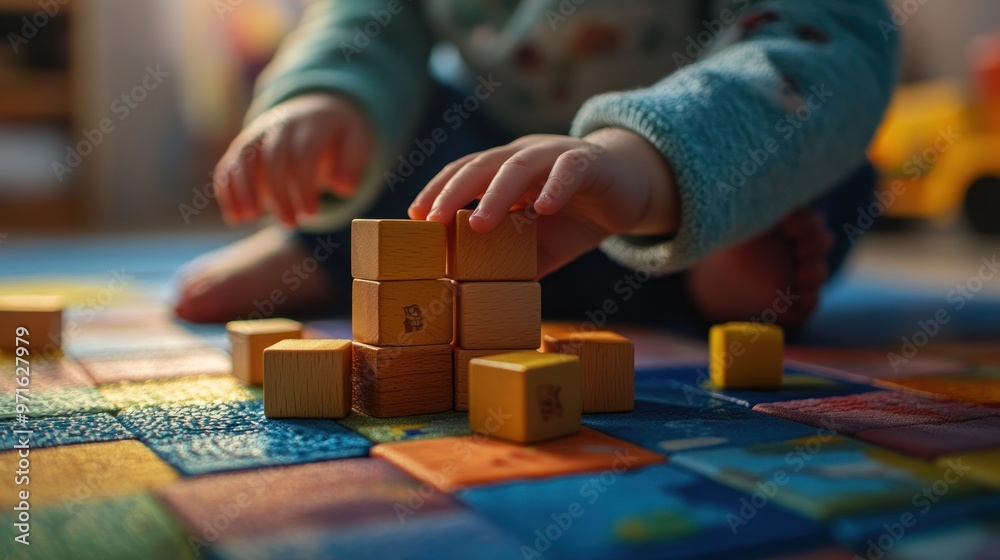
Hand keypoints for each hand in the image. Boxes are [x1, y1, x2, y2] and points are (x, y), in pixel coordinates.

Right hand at [213, 93, 373, 226]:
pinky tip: (234, 216)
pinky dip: (227, 190)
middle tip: (289, 224)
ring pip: (244, 158)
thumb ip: (353, 164)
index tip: (311, 213)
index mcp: (311, 124)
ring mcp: (258, 134)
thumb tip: (344, 188)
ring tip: (248, 220)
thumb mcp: (357, 142)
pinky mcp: (243, 147)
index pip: (304, 153)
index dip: (305, 184)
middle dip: (278, 193)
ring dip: (243, 190)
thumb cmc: (338, 136)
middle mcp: (280, 125)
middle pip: (273, 157)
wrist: (315, 111)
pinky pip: (230, 165)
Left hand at [408, 129, 678, 275]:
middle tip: (433, 219)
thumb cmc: (576, 217)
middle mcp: (525, 156)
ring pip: (520, 167)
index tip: (415, 215)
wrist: (632, 189)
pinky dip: (555, 186)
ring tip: (479, 223)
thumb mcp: (541, 244)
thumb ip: (514, 261)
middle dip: (454, 191)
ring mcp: (557, 155)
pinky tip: (543, 207)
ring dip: (497, 194)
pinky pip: (569, 170)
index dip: (439, 189)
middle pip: (483, 166)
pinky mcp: (590, 162)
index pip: (465, 173)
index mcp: (507, 170)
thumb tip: (483, 300)